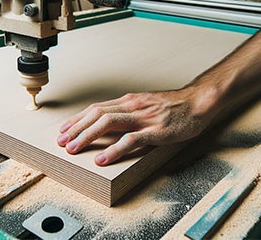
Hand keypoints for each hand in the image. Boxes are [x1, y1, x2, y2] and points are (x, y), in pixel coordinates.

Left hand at [56, 87, 218, 165]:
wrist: (198, 103)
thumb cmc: (173, 107)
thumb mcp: (146, 105)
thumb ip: (128, 113)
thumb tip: (108, 124)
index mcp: (128, 101)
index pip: (96, 108)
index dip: (77, 119)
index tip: (64, 130)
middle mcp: (132, 106)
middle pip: (96, 114)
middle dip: (76, 129)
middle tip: (62, 142)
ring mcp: (143, 118)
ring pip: (108, 124)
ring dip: (87, 137)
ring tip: (74, 149)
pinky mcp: (155, 130)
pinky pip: (130, 140)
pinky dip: (113, 150)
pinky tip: (102, 159)